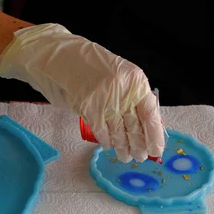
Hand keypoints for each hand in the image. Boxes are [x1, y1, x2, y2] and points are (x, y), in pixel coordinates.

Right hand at [0, 23, 164, 161]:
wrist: (57, 56)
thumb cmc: (89, 66)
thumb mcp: (118, 76)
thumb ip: (131, 96)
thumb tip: (144, 125)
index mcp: (136, 81)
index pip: (151, 113)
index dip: (154, 135)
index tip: (156, 150)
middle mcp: (124, 91)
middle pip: (136, 125)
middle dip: (139, 144)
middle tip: (141, 156)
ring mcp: (106, 100)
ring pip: (119, 131)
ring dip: (123, 147)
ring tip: (126, 156)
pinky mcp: (88, 108)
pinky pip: (102, 130)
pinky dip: (106, 140)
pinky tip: (109, 145)